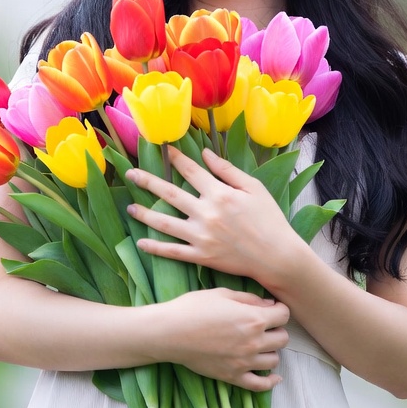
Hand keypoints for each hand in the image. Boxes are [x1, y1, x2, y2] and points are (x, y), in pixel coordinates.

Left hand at [126, 147, 307, 286]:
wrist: (277, 256)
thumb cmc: (269, 219)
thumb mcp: (254, 188)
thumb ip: (227, 170)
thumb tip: (206, 154)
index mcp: (219, 194)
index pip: (191, 171)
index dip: (176, 160)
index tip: (163, 151)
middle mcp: (206, 213)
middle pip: (170, 194)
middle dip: (148, 182)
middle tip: (131, 174)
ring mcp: (201, 236)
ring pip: (165, 223)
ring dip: (145, 214)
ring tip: (130, 208)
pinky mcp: (202, 256)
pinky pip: (173, 252)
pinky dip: (156, 248)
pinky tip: (141, 243)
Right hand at [158, 287, 289, 390]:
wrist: (170, 332)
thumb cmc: (193, 308)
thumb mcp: (223, 294)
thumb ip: (249, 299)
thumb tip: (270, 304)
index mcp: (254, 318)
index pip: (284, 315)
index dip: (280, 309)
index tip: (273, 309)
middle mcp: (253, 342)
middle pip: (283, 339)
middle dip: (276, 330)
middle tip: (264, 326)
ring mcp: (244, 362)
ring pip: (274, 360)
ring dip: (270, 351)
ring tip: (260, 345)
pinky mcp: (233, 376)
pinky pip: (260, 385)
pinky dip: (270, 382)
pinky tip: (273, 377)